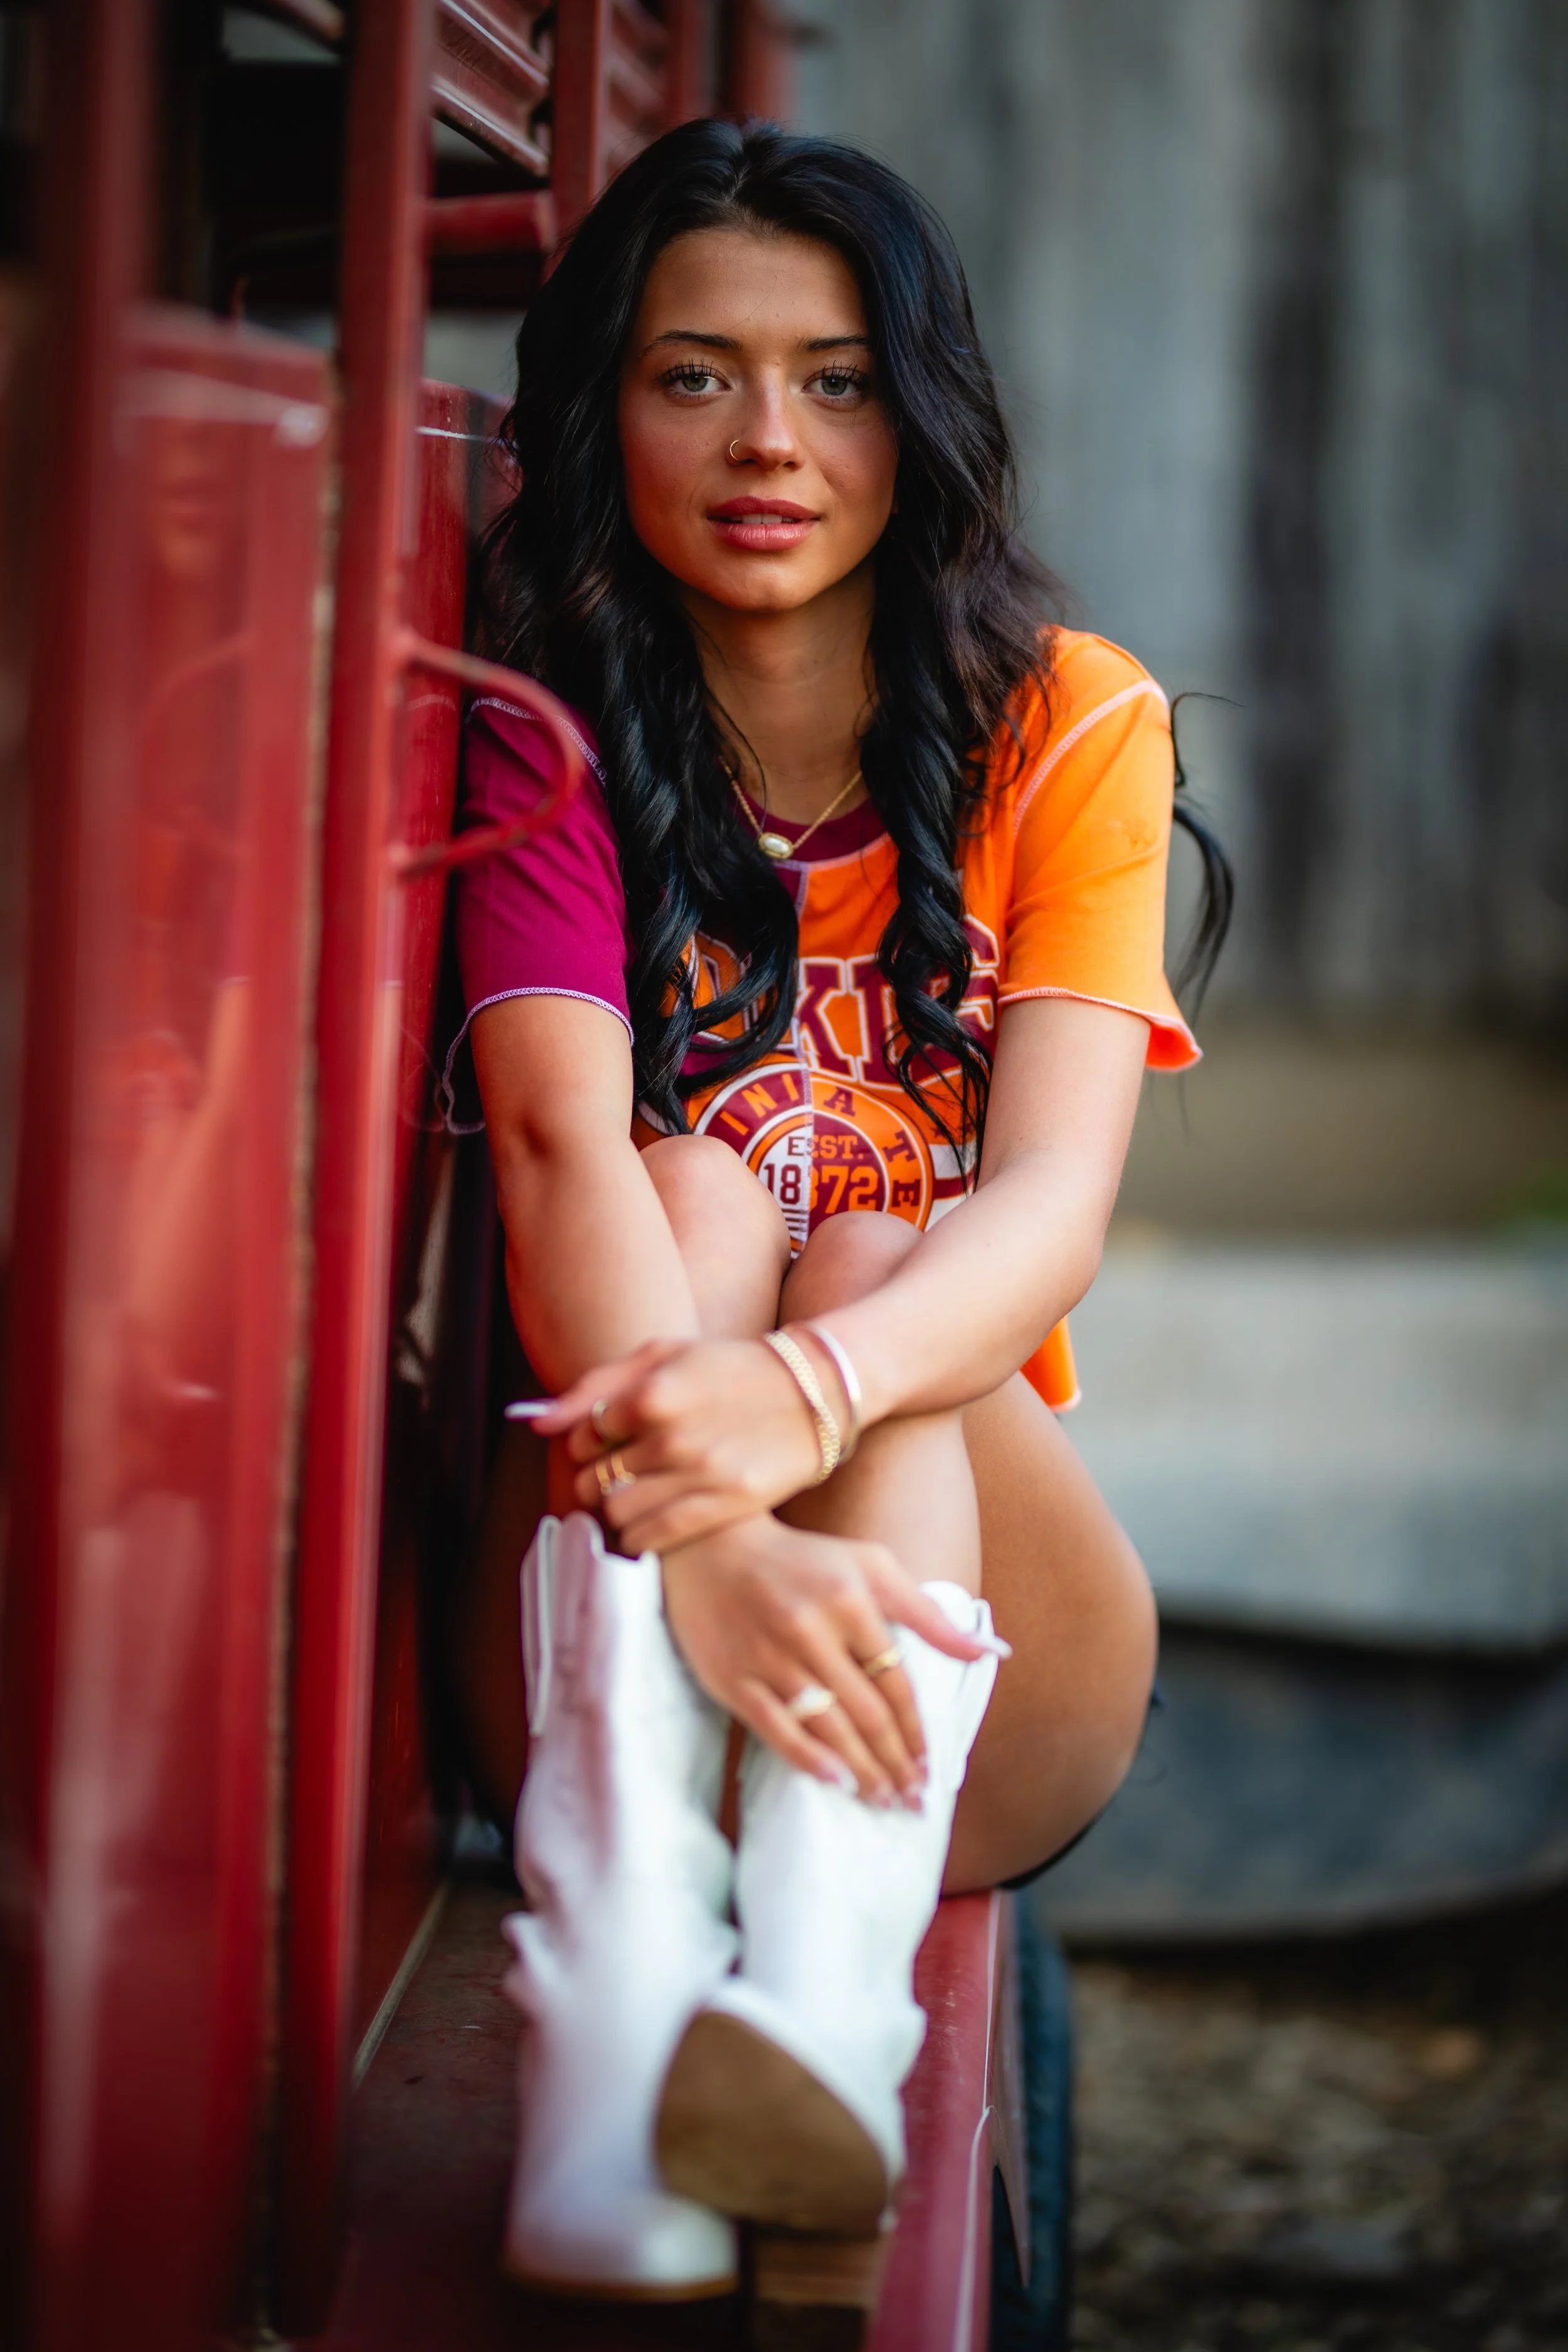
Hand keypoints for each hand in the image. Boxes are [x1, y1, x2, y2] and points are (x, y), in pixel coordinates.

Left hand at [536, 1335, 842, 1553]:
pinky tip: (649, 1520)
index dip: (588, 1440)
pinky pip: (652, 1539)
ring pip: (617, 1514)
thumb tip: (539, 1422)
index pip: (583, 1435)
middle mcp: (671, 1436)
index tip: (608, 1439)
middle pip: (593, 1479)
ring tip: (634, 1496)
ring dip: (615, 1510)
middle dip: (595, 1478)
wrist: (815, 1390)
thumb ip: (597, 1384)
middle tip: (617, 1472)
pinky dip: (638, 1536)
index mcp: (652, 1393)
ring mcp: (699, 1474)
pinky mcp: (724, 1506)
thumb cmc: (730, 1367)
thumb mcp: (665, 1353)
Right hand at [658, 1514, 1006, 1805]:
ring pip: (827, 1728)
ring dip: (861, 1771)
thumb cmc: (802, 1558)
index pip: (895, 1683)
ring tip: (883, 1800)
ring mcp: (770, 1657)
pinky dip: (808, 1760)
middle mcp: (812, 1631)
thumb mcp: (871, 1566)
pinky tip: (836, 1783)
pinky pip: (776, 1729)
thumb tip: (987, 1653)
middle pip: (866, 1714)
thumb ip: (927, 1614)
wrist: (710, 1545)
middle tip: (913, 1801)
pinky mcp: (734, 1677)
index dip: (916, 1731)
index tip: (930, 1767)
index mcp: (851, 1601)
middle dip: (895, 1763)